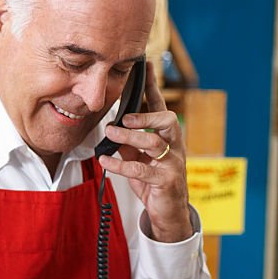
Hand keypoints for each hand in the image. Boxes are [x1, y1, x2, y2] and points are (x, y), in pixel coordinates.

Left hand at [98, 61, 192, 242]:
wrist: (168, 211)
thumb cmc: (154, 182)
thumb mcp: (138, 160)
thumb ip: (128, 145)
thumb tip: (111, 129)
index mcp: (166, 137)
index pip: (160, 108)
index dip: (152, 88)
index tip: (144, 67)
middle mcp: (174, 146)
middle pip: (167, 120)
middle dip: (145, 115)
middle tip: (123, 116)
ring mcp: (172, 163)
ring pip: (155, 143)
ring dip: (130, 137)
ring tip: (109, 133)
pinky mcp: (166, 181)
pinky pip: (142, 170)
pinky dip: (120, 164)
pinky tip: (104, 161)